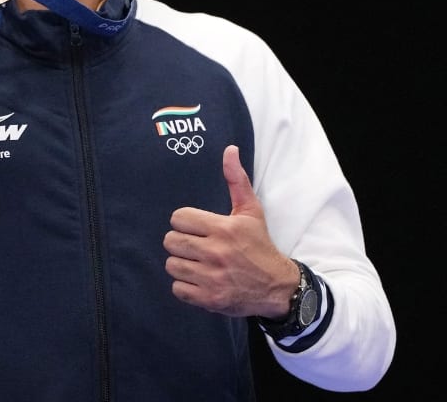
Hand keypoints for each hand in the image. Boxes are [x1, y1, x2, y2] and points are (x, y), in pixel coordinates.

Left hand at [163, 145, 299, 317]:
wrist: (278, 287)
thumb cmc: (259, 246)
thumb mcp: (250, 212)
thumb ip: (236, 180)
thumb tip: (229, 150)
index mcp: (224, 228)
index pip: (178, 218)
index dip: (184, 223)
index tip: (196, 229)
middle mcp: (216, 252)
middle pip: (170, 241)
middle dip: (180, 243)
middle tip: (195, 247)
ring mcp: (212, 277)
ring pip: (172, 265)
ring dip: (181, 265)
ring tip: (197, 264)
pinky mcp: (209, 299)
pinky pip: (177, 288)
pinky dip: (185, 286)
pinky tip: (199, 280)